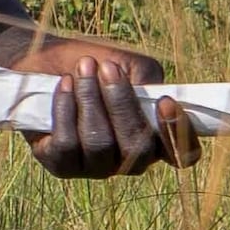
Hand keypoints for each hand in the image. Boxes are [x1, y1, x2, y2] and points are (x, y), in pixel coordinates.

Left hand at [4, 39, 200, 179]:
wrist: (46, 62)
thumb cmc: (95, 67)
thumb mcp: (129, 64)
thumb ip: (147, 77)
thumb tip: (145, 92)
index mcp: (155, 140)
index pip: (182, 154)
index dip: (179, 133)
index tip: (166, 101)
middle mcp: (129, 161)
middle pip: (139, 148)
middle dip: (122, 103)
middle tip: (108, 67)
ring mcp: (95, 167)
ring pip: (101, 144)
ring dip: (91, 100)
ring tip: (83, 68)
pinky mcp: (62, 165)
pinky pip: (68, 144)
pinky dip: (66, 109)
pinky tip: (65, 84)